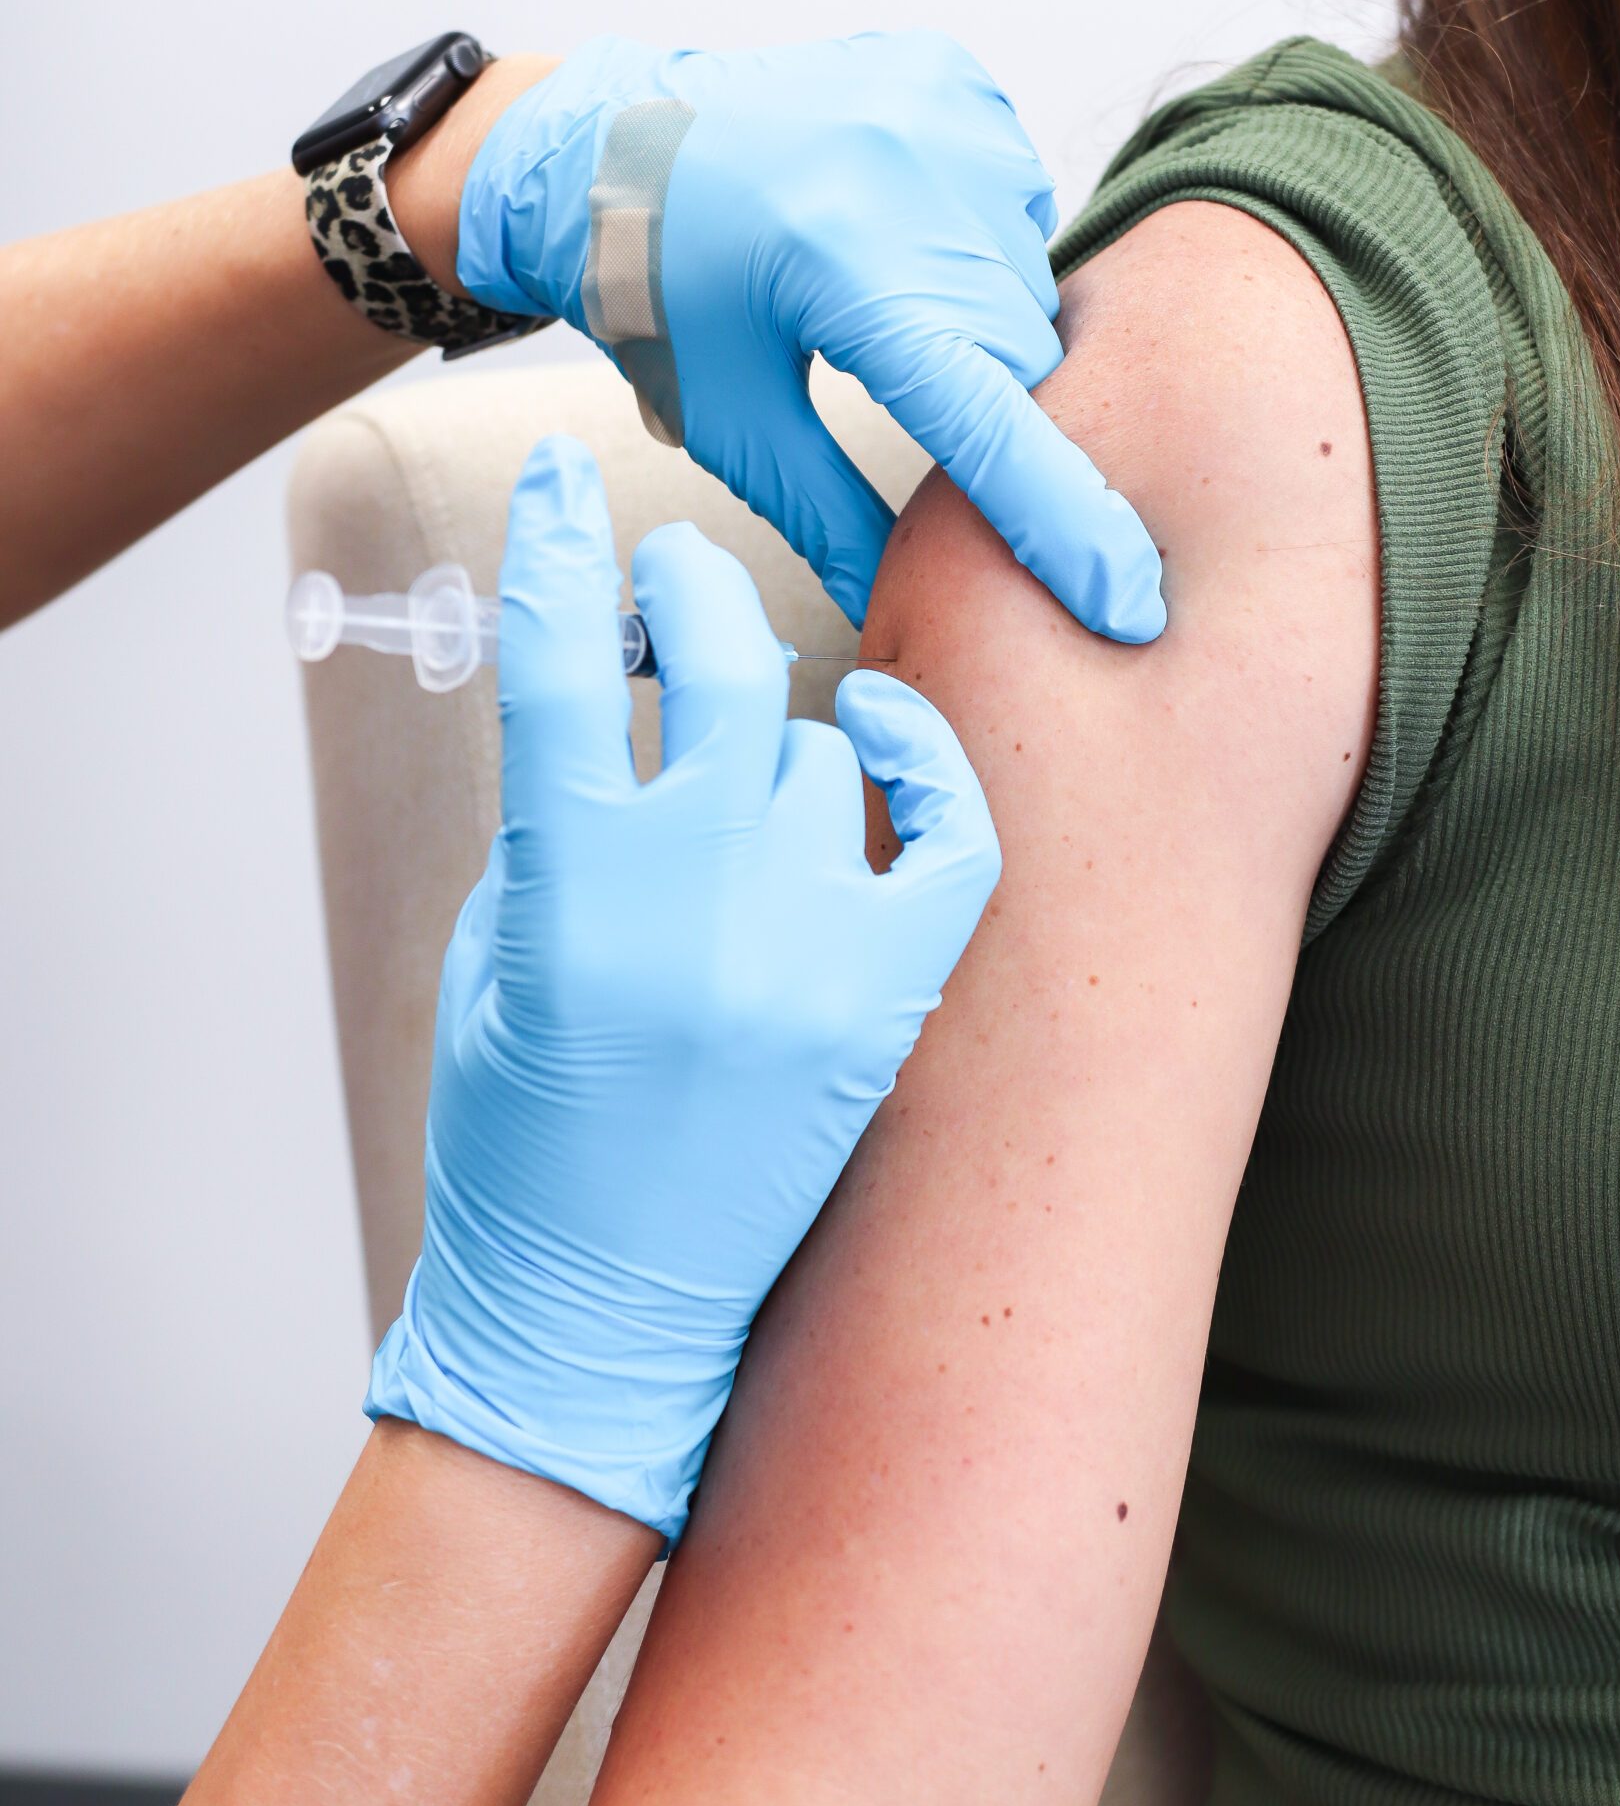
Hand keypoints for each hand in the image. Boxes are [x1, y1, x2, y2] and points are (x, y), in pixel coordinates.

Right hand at [366, 435, 1000, 1537]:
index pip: (551, 662)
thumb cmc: (517, 1145)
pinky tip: (881, 732)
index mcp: (562, 891)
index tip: (564, 484)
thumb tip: (621, 711)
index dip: (553, 550)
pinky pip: (944, 835)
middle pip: (710, 663)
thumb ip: (554, 830)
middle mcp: (693, 904)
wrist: (598, 1320)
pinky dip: (919, 768)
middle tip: (668, 581)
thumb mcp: (490, 962)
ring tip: (741, 750)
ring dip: (767, 728)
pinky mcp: (884, 1004)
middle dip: (680, 595)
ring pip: (811, 745)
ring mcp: (806, 953)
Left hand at [455, 32, 1165, 639]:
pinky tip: (885, 221)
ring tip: (866, 284)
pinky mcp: (952, 73)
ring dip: (977, 311)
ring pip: (1027, 276)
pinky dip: (970, 232)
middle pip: (1023, 352)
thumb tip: (898, 616)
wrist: (603, 146)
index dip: (1063, 521)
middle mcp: (909, 175)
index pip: (990, 421)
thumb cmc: (653, 291)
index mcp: (845, 273)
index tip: (1128, 601)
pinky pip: (1014, 193)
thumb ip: (828, 521)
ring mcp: (939, 109)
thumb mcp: (730, 422)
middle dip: (982, 397)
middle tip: (892, 380)